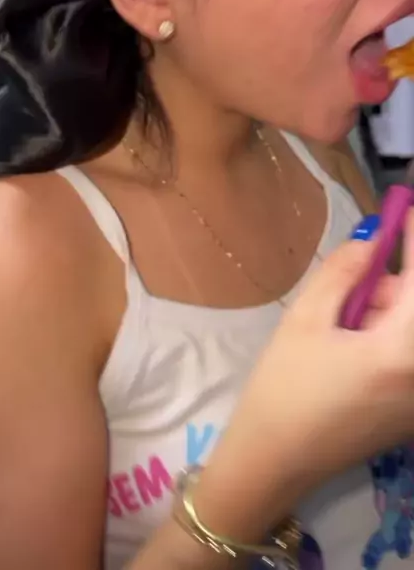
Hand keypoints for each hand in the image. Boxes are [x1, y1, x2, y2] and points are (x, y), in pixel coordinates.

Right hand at [195, 211, 413, 534]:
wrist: (273, 463)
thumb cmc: (283, 388)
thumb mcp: (305, 320)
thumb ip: (343, 272)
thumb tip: (372, 240)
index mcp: (402, 353)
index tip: (405, 208)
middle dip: (391, 285)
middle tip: (350, 286)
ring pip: (411, 330)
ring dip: (387, 312)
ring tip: (337, 328)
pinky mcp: (412, 412)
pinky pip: (407, 356)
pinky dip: (388, 336)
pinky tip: (349, 349)